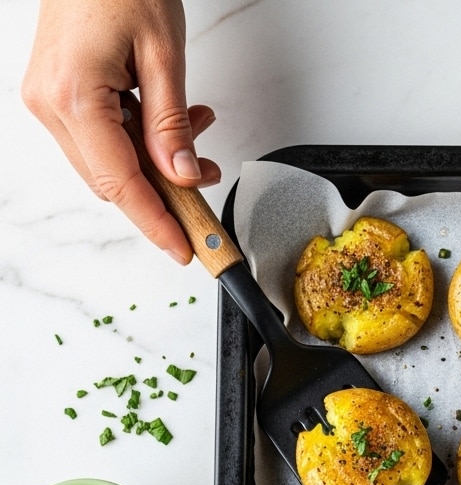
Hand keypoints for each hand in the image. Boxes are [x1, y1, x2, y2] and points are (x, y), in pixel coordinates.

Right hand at [21, 0, 219, 263]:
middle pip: (113, 181)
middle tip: (209, 181)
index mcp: (75, 96)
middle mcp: (51, 103)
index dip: (158, 223)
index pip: (122, 185)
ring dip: (157, 163)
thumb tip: (183, 177)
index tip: (187, 251)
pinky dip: (141, 140)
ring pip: (110, 163)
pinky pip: (103, 137)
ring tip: (199, 134)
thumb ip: (172, 125)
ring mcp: (49, 98)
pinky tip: (174, 121)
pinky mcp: (58, 92)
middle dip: (166, 191)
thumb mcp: (163, 55)